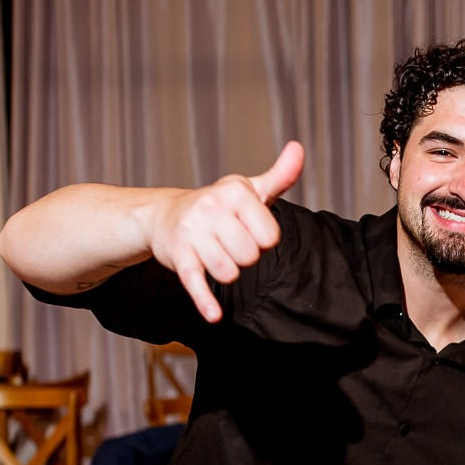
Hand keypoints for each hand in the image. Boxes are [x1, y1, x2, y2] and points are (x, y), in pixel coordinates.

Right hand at [148, 141, 303, 319]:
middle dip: (243, 257)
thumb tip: (298, 149)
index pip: (270, 237)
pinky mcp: (178, 256)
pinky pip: (196, 283)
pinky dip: (205, 302)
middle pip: (250, 257)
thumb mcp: (249, 190)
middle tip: (227, 243)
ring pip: (229, 273)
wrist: (165, 215)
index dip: (261, 240)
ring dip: (225, 272)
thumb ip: (279, 176)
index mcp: (235, 191)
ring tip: (214, 254)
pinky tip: (214, 315)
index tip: (246, 230)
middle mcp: (211, 207)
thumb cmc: (218, 206)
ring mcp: (192, 232)